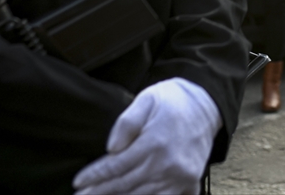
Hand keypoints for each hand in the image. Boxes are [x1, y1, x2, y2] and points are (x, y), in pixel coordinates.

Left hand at [74, 78, 221, 194]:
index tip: (78, 182)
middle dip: (101, 192)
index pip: (117, 166)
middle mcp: (168, 164)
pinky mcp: (190, 181)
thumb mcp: (147, 99)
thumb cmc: (173, 100)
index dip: (95, 176)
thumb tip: (111, 148)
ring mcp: (181, 176)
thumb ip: (127, 122)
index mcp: (155, 143)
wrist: (206, 104)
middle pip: (126, 185)